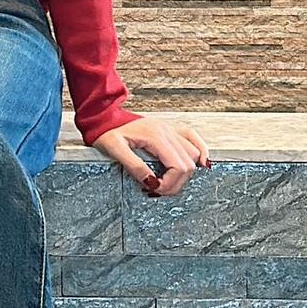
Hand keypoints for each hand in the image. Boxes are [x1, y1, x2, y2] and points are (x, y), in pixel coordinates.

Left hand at [89, 115, 211, 196]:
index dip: (170, 184)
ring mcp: (171, 129)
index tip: (155, 189)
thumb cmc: (108, 133)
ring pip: (194, 154)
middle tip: (159, 190)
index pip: (178, 167)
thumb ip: (135, 167)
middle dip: (176, 183)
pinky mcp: (171, 129)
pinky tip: (201, 162)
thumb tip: (152, 182)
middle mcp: (168, 131)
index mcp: (156, 136)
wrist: (105, 118)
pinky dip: (200, 150)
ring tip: (168, 181)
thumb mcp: (115, 151)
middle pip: (188, 164)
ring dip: (186, 173)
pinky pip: (193, 138)